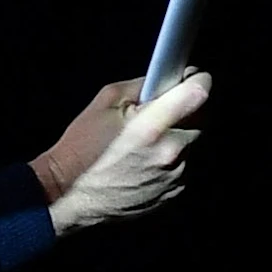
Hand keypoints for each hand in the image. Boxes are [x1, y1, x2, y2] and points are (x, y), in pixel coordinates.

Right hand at [39, 71, 209, 234]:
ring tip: (150, 140)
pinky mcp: (175, 192)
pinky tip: (147, 160)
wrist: (69, 194)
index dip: (198, 80)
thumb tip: (167, 81)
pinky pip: (186, 165)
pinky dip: (174, 158)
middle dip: (187, 110)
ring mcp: (176, 176)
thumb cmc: (81, 147)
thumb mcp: (103, 103)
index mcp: (151, 128)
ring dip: (180, 136)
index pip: (199, 94)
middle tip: (162, 112)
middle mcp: (171, 153)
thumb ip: (140, 87)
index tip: (193, 77)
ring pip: (194, 143)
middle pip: (202, 119)